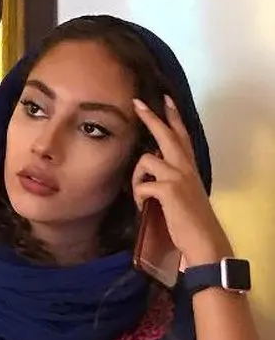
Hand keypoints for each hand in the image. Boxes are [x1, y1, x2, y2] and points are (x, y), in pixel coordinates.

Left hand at [131, 96, 232, 266]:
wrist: (203, 240)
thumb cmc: (191, 223)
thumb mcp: (183, 195)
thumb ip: (171, 181)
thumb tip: (151, 176)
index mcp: (190, 168)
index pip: (182, 135)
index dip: (173, 116)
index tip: (165, 99)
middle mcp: (186, 167)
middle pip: (166, 134)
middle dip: (150, 118)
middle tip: (137, 104)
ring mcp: (178, 176)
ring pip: (146, 159)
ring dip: (136, 177)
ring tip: (141, 196)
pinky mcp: (169, 189)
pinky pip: (142, 186)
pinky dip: (138, 197)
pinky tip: (143, 208)